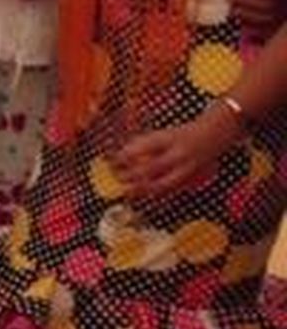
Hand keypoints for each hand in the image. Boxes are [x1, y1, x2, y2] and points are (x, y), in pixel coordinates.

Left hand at [113, 105, 238, 198]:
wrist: (215, 133)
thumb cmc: (184, 133)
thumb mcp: (164, 134)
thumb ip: (145, 144)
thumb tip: (122, 154)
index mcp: (170, 138)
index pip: (144, 147)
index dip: (127, 154)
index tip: (113, 159)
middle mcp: (179, 153)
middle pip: (153, 167)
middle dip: (133, 175)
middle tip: (118, 177)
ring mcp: (187, 167)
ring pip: (164, 183)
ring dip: (144, 188)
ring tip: (128, 191)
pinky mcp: (193, 177)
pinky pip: (173, 188)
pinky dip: (158, 193)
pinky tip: (146, 195)